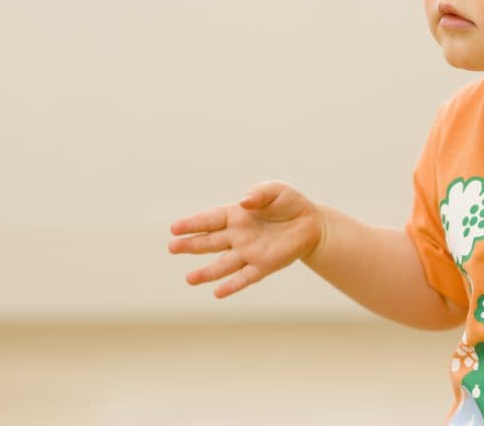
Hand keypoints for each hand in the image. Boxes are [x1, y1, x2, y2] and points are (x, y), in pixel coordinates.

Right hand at [168, 181, 323, 298]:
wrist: (311, 223)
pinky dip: (232, 285)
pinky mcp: (264, 266)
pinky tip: (217, 293)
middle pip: (210, 242)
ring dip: (207, 273)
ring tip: (189, 279)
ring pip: (223, 264)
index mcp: (237, 215)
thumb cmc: (290, 204)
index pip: (210, 220)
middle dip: (191, 245)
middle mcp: (238, 236)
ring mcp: (249, 252)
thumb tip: (244, 202)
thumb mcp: (275, 190)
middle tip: (172, 248)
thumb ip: (259, 193)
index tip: (174, 228)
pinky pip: (245, 277)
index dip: (193, 224)